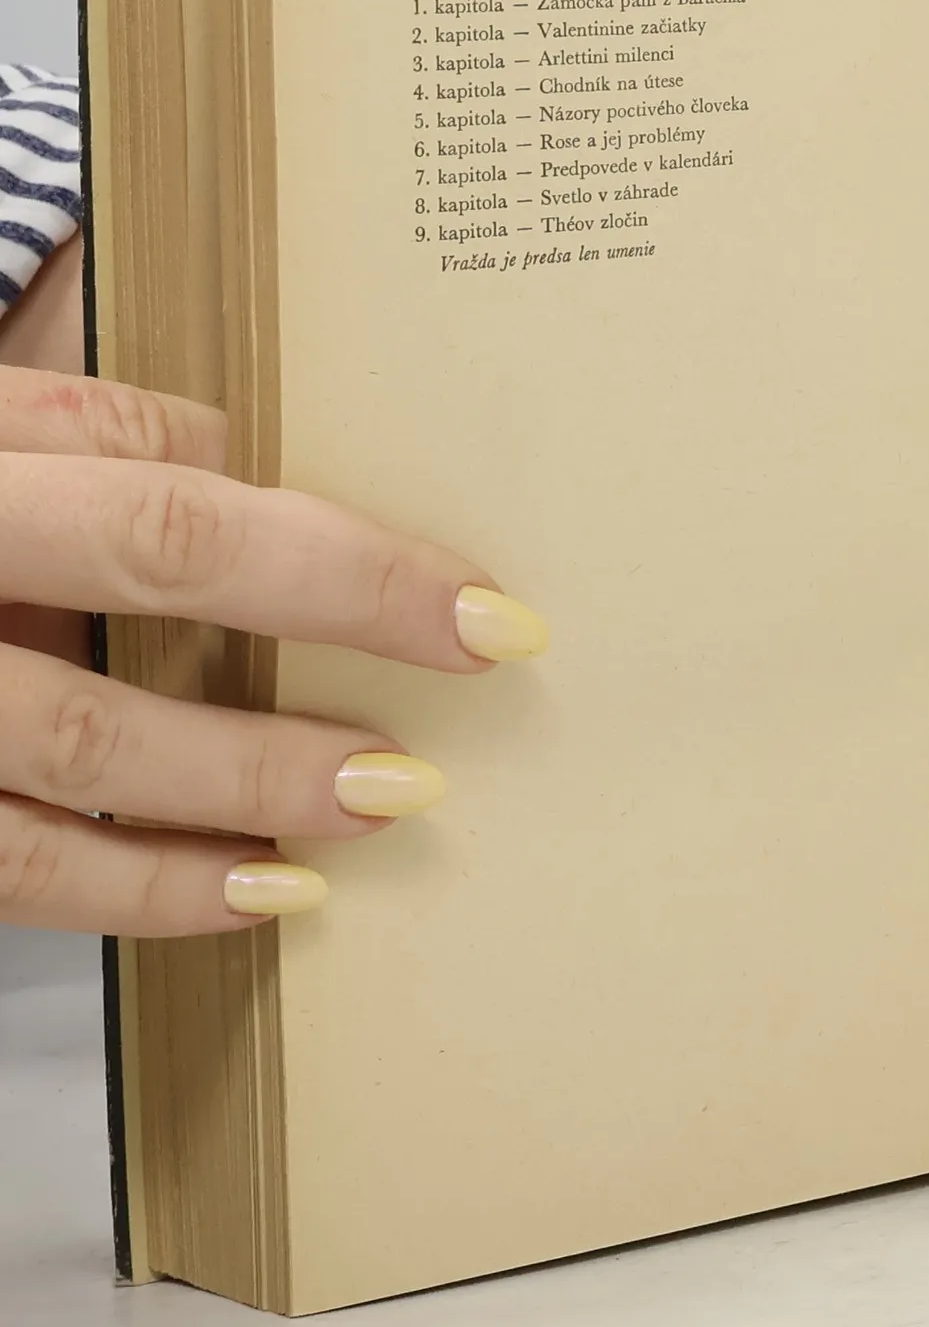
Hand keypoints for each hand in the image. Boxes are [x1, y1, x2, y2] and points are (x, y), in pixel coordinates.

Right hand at [0, 350, 545, 935]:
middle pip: (111, 681)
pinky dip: (139, 894)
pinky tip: (250, 898)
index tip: (484, 616)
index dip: (345, 574)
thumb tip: (256, 461)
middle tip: (420, 763)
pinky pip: (12, 871)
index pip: (180, 520)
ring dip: (227, 813)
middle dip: (281, 729)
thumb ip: (97, 428)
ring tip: (362, 823)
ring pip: (63, 783)